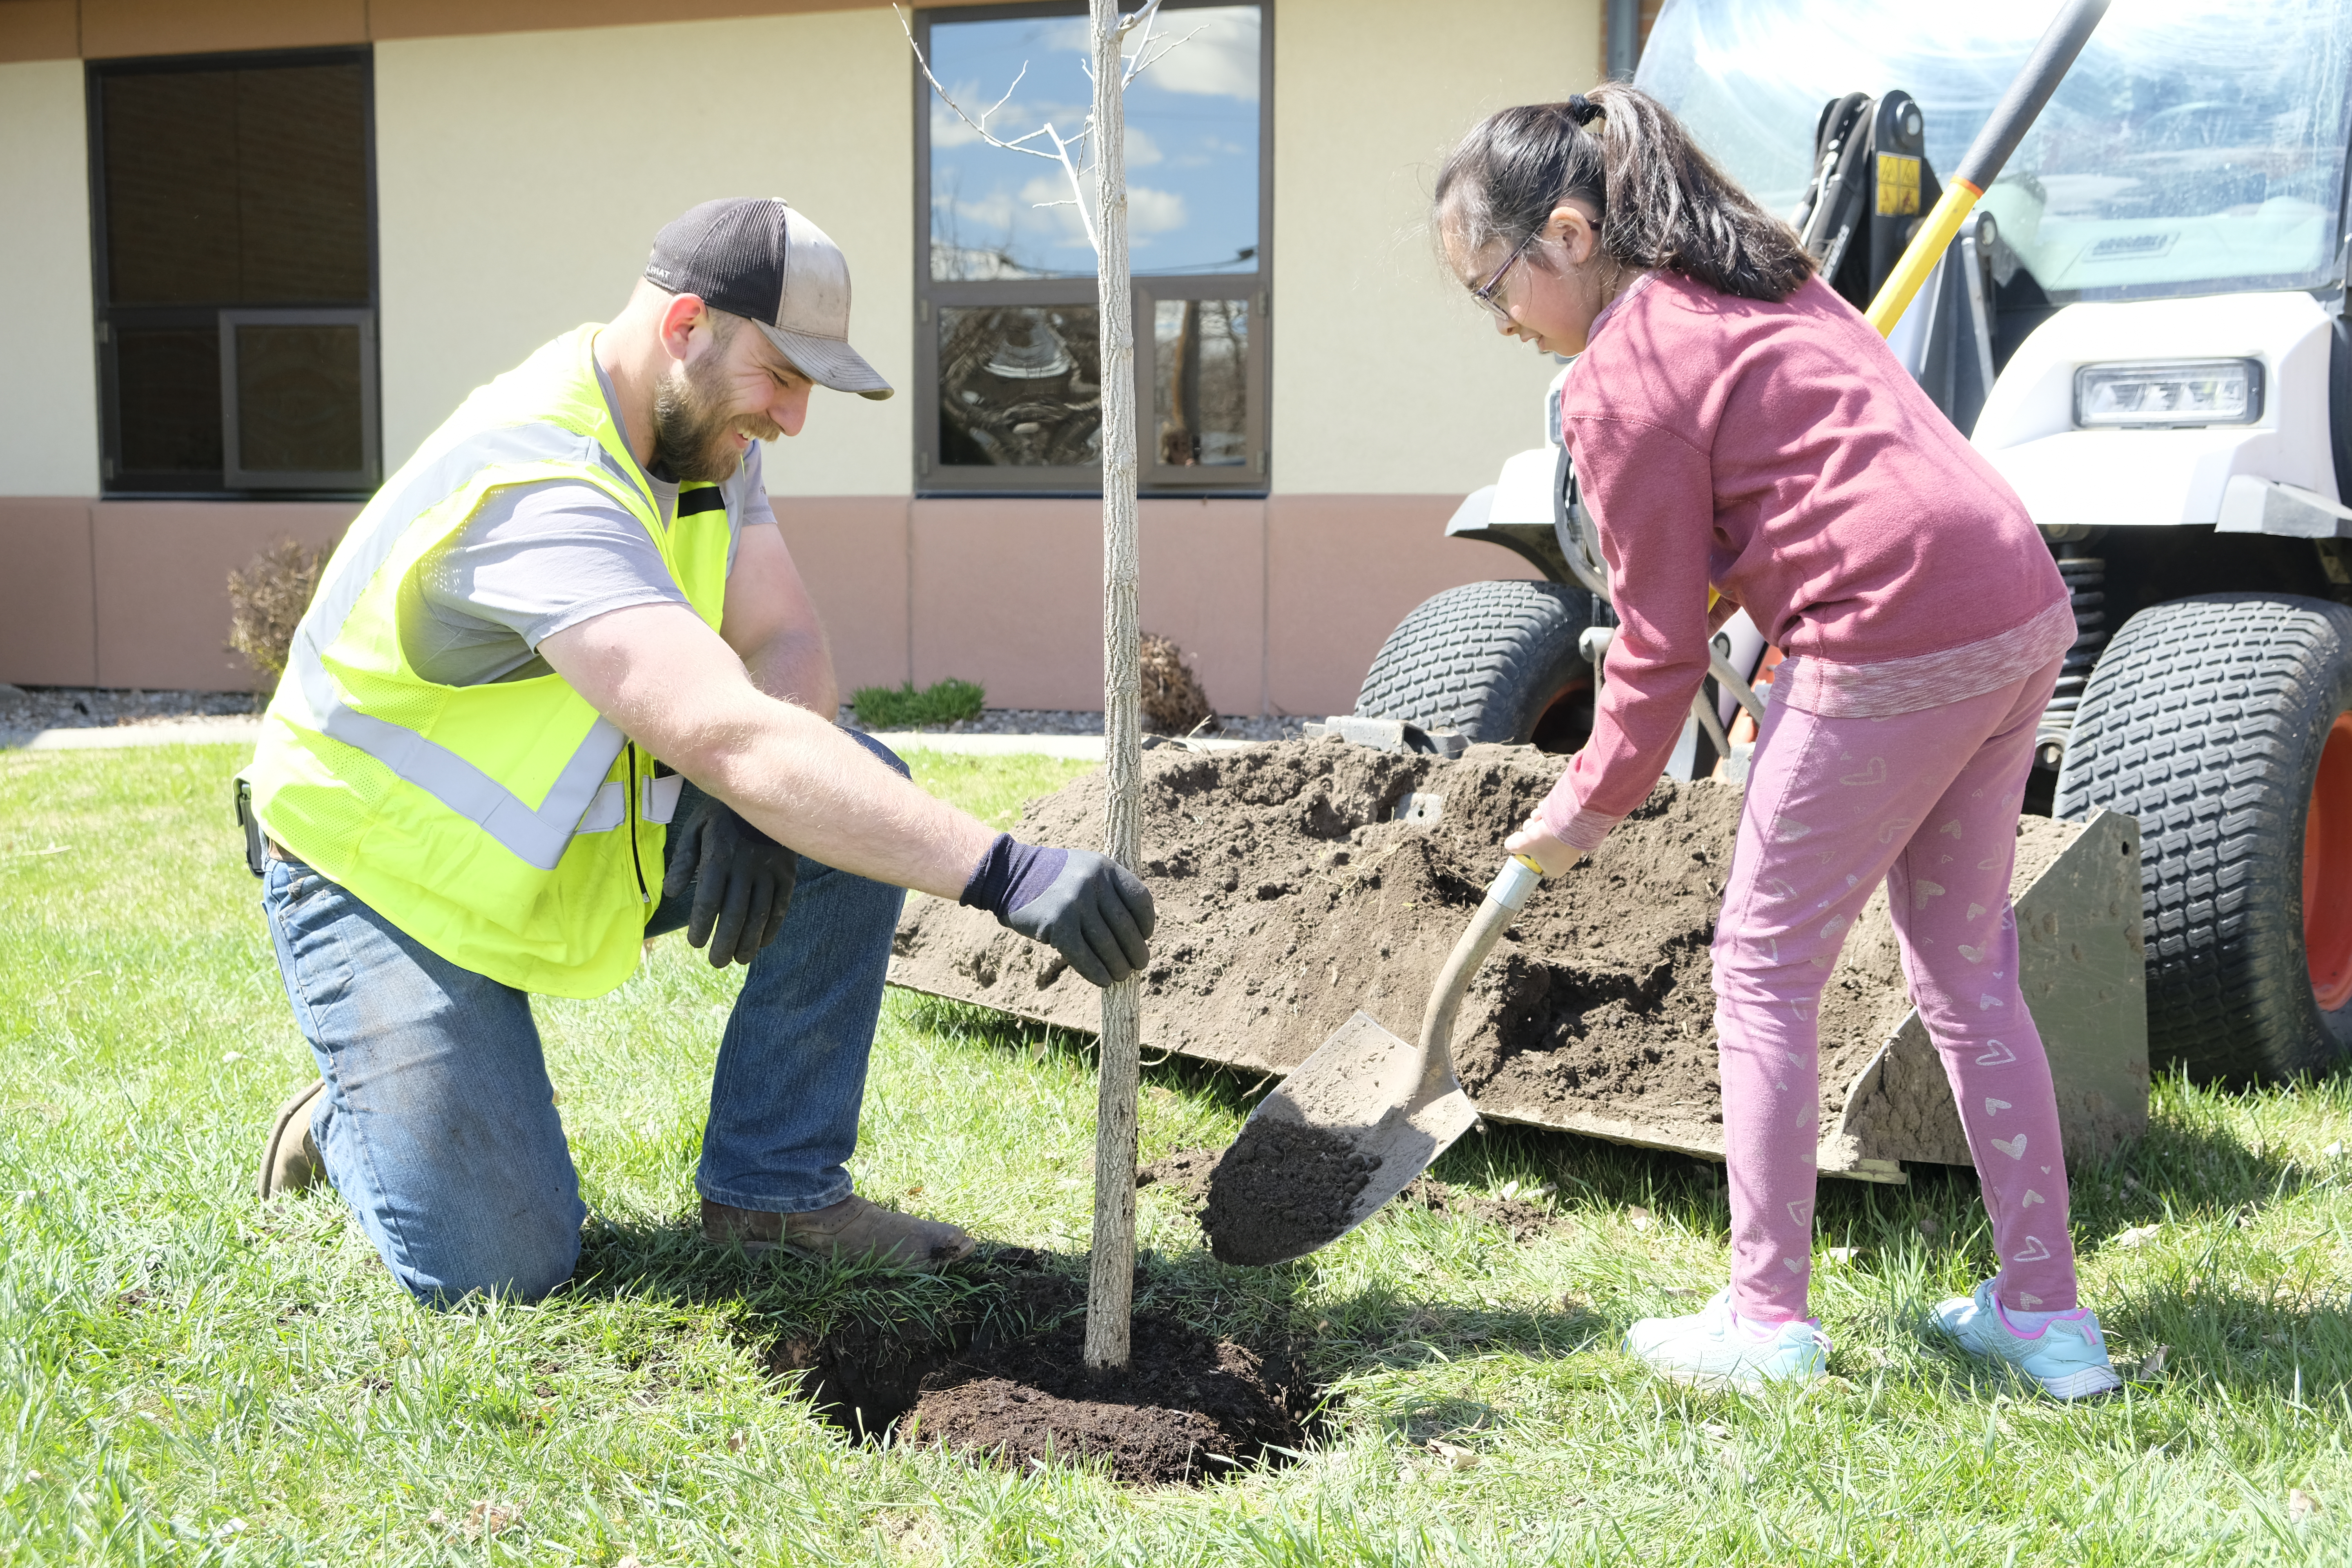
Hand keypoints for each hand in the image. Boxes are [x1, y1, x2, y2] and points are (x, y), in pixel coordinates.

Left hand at [663, 793, 797, 966]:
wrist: (768, 789)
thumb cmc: (723, 813)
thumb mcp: (696, 826)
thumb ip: (683, 859)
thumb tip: (669, 892)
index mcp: (719, 855)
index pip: (708, 899)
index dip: (702, 925)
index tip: (695, 943)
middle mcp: (745, 865)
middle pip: (735, 913)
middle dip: (725, 942)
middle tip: (717, 962)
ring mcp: (770, 870)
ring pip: (760, 913)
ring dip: (749, 941)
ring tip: (740, 959)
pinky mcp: (788, 872)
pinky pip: (781, 904)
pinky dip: (773, 926)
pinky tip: (763, 942)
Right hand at [961, 835, 1155, 986]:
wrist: (1010, 875)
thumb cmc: (1053, 876)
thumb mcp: (1085, 868)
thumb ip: (1110, 889)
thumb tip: (1135, 932)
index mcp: (1105, 867)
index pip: (1140, 900)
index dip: (1146, 923)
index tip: (1145, 937)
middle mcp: (1092, 884)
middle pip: (1126, 927)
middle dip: (1136, 951)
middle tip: (1138, 965)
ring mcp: (1074, 905)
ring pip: (1107, 945)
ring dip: (1118, 966)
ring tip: (1121, 975)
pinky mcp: (1057, 926)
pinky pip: (1084, 956)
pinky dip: (1096, 973)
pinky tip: (1103, 981)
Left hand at [1505, 811, 1583, 875]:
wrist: (1574, 821)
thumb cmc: (1547, 839)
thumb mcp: (1522, 844)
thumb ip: (1512, 846)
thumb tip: (1510, 845)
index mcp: (1554, 869)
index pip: (1534, 865)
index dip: (1526, 854)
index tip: (1522, 844)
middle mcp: (1562, 858)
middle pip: (1537, 845)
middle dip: (1530, 832)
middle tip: (1530, 827)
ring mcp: (1568, 844)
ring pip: (1543, 831)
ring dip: (1536, 821)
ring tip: (1539, 816)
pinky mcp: (1572, 830)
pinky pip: (1554, 822)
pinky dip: (1547, 815)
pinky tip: (1546, 811)